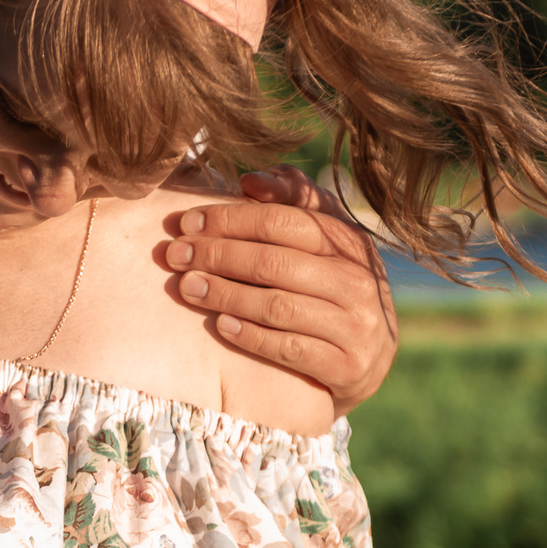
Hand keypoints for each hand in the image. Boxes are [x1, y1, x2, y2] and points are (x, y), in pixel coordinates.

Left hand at [164, 166, 397, 413]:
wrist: (372, 359)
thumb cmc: (334, 287)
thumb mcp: (325, 241)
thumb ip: (294, 201)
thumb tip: (250, 181)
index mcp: (350, 242)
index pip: (282, 221)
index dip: (230, 219)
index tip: (187, 222)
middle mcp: (357, 281)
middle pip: (274, 262)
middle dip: (217, 255)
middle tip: (174, 255)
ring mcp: (354, 326)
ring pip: (278, 306)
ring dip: (225, 295)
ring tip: (186, 287)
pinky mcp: (346, 367)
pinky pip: (289, 349)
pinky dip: (251, 336)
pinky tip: (220, 325)